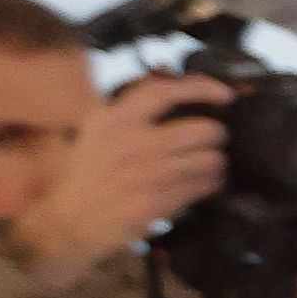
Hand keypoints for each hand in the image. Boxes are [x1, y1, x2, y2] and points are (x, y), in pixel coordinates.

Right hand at [4, 74, 232, 285]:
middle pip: (201, 130)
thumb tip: (173, 77)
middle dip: (217, 134)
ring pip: (210, 160)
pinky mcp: (155, 203)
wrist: (72, 220)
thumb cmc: (92, 172)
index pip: (164, 91)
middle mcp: (129, 143)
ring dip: (217, 163)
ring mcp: (144, 174)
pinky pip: (204, 187)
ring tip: (210, 165)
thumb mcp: (100, 130)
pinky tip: (203, 184)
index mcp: (113, 119)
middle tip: (214, 140)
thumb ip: (133, 107)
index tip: (224, 94)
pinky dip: (211, 184)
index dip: (201, 87)